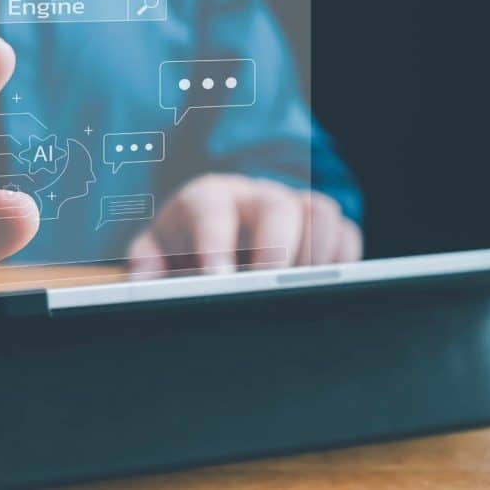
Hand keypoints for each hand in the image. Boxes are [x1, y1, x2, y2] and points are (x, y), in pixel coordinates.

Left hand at [127, 174, 360, 275]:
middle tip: (269, 291)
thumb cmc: (183, 244)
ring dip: (317, 253)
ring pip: (319, 211)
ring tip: (304, 295)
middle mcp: (254, 195)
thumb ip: (145, 262)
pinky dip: (344, 258)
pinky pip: (346, 229)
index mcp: (208, 196)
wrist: (210, 231)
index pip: (212, 210)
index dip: (216, 244)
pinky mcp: (321, 223)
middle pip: (276, 206)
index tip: (218, 280)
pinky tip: (331, 290)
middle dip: (277, 249)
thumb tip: (144, 282)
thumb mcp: (154, 250)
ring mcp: (292, 205)